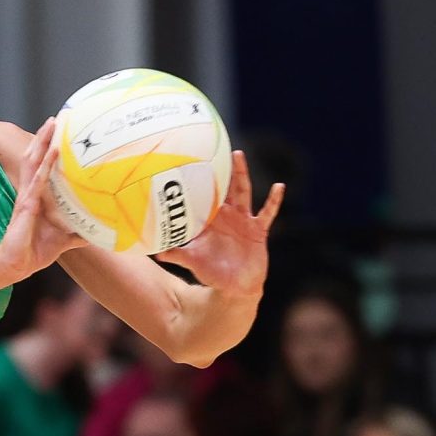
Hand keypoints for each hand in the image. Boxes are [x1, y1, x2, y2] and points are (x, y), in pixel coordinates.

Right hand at [0, 118, 87, 279]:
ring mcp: (27, 196)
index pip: (40, 167)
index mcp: (35, 197)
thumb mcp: (64, 241)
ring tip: (52, 124)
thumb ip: (78, 235)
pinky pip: (38, 180)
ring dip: (43, 141)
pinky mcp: (27, 204)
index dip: (46, 149)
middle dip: (44, 137)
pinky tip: (55, 151)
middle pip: (35, 157)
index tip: (58, 134)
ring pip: (34, 161)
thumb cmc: (35, 252)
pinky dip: (46, 164)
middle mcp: (30, 192)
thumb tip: (98, 235)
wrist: (17, 265)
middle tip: (56, 119)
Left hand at [157, 151, 284, 293]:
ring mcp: (243, 221)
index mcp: (210, 222)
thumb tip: (157, 253)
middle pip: (222, 188)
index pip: (201, 198)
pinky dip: (273, 200)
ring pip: (242, 192)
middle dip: (218, 170)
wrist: (236, 288)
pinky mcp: (258, 230)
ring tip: (237, 155)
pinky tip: (279, 186)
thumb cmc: (212, 273)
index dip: (196, 182)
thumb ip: (178, 255)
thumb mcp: (194, 262)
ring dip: (240, 174)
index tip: (188, 163)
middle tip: (213, 147)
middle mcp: (226, 216)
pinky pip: (267, 212)